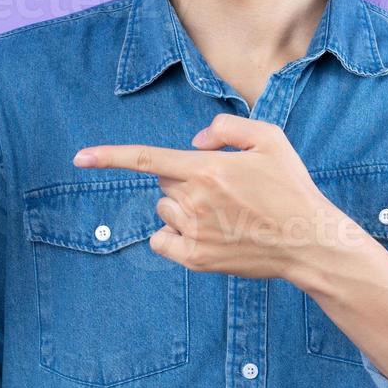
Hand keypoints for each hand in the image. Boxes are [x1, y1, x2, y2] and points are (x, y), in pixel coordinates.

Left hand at [73, 113, 350, 281]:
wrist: (308, 240)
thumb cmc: (290, 187)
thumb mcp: (269, 139)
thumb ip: (226, 128)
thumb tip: (194, 143)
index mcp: (207, 169)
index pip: (146, 158)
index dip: (109, 156)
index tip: (79, 158)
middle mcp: (195, 201)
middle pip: (164, 182)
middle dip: (183, 178)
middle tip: (223, 186)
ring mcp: (194, 233)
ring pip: (165, 210)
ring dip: (182, 206)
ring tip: (224, 212)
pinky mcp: (197, 259)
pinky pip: (163, 240)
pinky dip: (173, 234)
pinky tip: (205, 233)